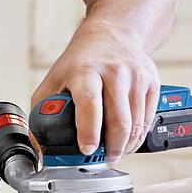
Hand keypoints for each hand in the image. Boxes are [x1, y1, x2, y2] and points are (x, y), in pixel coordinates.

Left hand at [31, 22, 160, 163]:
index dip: (89, 131)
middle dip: (112, 148)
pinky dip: (138, 136)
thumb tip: (39, 146)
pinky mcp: (151, 82)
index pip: (90, 103)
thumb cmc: (80, 60)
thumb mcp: (54, 79)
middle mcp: (114, 72)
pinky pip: (148, 119)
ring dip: (127, 146)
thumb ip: (43, 111)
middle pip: (119, 120)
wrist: (111, 33)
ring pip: (137, 124)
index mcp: (85, 71)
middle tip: (104, 159)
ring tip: (115, 152)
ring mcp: (136, 76)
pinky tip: (127, 139)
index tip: (86, 149)